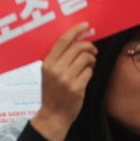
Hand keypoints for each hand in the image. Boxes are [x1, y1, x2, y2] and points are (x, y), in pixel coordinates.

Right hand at [30, 23, 96, 140]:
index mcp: (47, 63)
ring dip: (91, 59)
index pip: (62, 41)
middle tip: (92, 49)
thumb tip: (75, 43)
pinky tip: (86, 75)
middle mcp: (56, 69)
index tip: (85, 25)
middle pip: (77, 48)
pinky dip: (90, 71)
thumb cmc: (51, 92)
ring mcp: (66, 79)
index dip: (75, 31)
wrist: (53, 114)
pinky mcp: (77, 88)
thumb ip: (57, 59)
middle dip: (89, 46)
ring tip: (89, 64)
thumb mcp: (47, 73)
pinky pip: (89, 71)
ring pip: (86, 58)